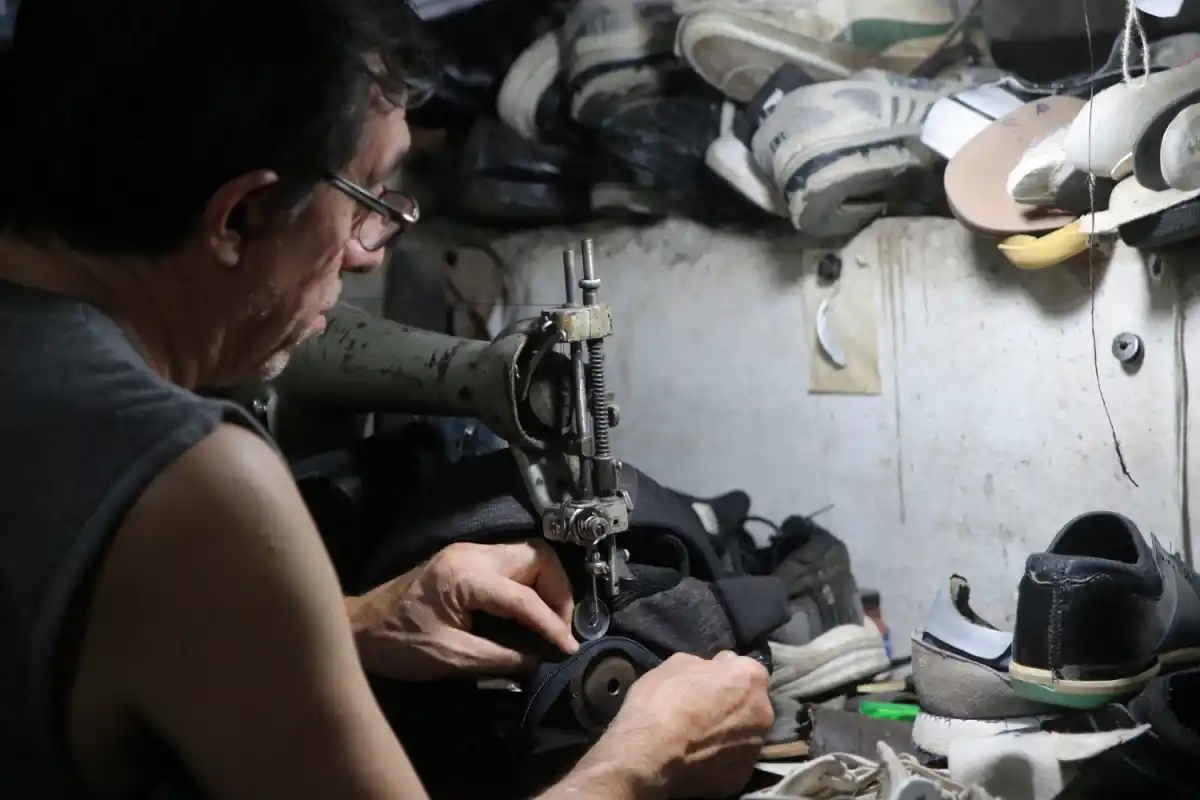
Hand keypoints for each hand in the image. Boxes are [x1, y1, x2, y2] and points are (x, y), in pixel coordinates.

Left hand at [348, 540, 578, 680]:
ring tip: (549, 621)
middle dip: (558, 592)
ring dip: (547, 586)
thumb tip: (541, 659)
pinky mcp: (466, 559)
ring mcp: (469, 552)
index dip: (552, 624)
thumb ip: (501, 658)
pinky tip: (528, 612)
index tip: (569, 648)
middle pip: (537, 557)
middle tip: (560, 628)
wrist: (359, 628)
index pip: (524, 597)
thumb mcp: (452, 658)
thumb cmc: (399, 645)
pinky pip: (512, 563)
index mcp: (465, 577)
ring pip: (528, 555)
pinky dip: (529, 584)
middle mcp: (471, 554)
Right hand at [603, 652, 772, 798]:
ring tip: (699, 736)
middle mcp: (763, 712)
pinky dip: (721, 757)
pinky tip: (698, 756)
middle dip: (733, 703)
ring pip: (745, 733)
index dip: (726, 673)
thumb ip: (706, 664)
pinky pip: (733, 759)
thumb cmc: (663, 700)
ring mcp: (756, 748)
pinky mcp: (742, 776)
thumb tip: (714, 669)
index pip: (746, 669)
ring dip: (729, 731)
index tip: (708, 680)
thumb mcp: (677, 663)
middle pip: (751, 702)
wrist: (648, 754)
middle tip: (704, 708)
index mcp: (751, 679)